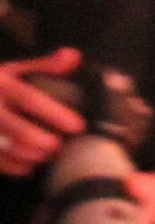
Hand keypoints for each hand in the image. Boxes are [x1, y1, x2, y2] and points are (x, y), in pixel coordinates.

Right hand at [0, 50, 82, 176]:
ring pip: (11, 151)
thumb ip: (45, 66)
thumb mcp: (15, 70)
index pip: (29, 98)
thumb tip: (74, 56)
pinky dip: (19, 167)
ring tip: (48, 155)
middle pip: (21, 133)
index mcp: (1, 83)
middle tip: (60, 146)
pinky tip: (31, 163)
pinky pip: (1, 164)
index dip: (55, 114)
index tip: (77, 126)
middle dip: (46, 143)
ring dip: (35, 157)